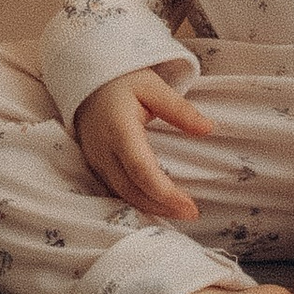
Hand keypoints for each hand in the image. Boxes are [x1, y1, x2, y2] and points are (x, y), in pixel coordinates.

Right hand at [72, 69, 213, 219]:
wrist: (86, 79)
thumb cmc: (122, 81)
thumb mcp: (153, 86)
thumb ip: (179, 109)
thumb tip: (207, 128)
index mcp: (120, 129)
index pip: (141, 170)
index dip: (165, 193)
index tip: (189, 206)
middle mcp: (104, 149)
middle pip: (131, 189)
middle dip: (161, 206)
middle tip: (191, 214)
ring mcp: (96, 159)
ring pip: (121, 194)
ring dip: (150, 207)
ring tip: (178, 211)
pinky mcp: (94, 164)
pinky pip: (114, 189)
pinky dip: (136, 201)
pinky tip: (155, 204)